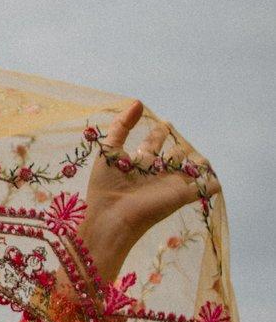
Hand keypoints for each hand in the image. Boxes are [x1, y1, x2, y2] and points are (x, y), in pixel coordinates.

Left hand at [79, 100, 219, 283]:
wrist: (112, 218)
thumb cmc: (105, 188)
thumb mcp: (108, 152)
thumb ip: (121, 126)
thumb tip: (138, 102)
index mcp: (138, 163)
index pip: (152, 144)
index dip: (158, 133)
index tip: (164, 124)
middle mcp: (155, 173)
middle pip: (171, 157)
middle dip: (178, 148)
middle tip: (185, 143)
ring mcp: (169, 185)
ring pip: (187, 171)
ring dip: (195, 164)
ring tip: (202, 159)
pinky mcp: (179, 197)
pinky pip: (199, 190)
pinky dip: (209, 186)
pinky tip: (215, 184)